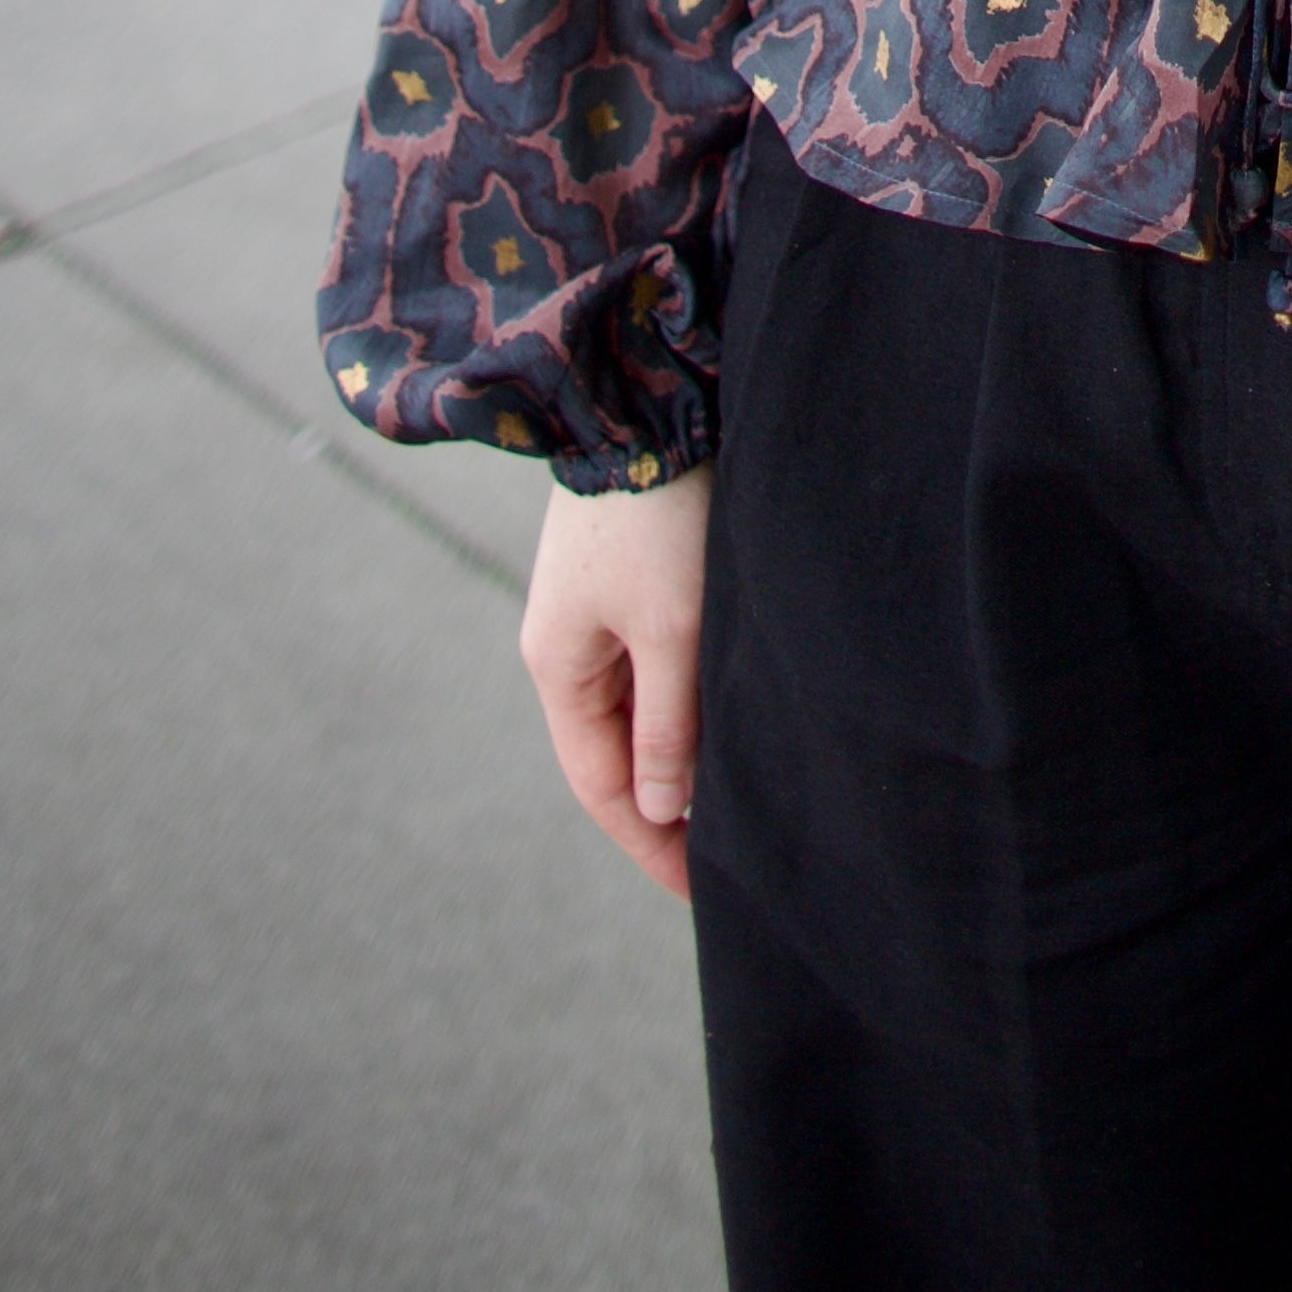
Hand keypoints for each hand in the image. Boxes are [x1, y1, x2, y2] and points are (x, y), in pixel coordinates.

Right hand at [519, 465, 714, 901]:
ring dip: (677, 756)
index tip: (698, 889)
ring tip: (731, 802)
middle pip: (615, 754)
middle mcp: (568, 647)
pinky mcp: (627, 579)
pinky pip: (651, 667)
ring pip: (637, 711)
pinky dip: (681, 704)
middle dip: (663, 809)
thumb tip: (662, 809)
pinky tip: (721, 721)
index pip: (601, 785)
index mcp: (560, 668)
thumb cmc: (656, 516)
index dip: (649, 843)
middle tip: (722, 858)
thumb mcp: (670, 628)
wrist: (646, 402)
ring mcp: (594, 611)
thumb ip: (668, 722)